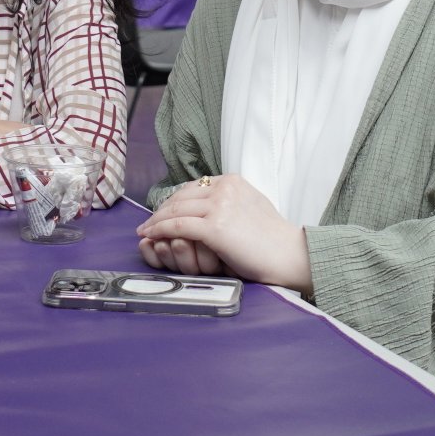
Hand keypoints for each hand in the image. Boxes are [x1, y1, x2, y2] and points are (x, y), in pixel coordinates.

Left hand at [136, 173, 313, 292]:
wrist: (289, 254)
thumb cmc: (272, 238)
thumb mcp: (250, 205)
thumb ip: (229, 200)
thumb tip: (209, 204)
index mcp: (232, 180)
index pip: (192, 187)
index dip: (174, 200)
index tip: (162, 212)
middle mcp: (224, 187)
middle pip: (181, 197)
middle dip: (161, 210)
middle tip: (147, 223)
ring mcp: (219, 205)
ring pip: (176, 210)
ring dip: (155, 221)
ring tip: (145, 231)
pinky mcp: (214, 227)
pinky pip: (178, 226)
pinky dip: (160, 230)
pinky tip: (151, 236)